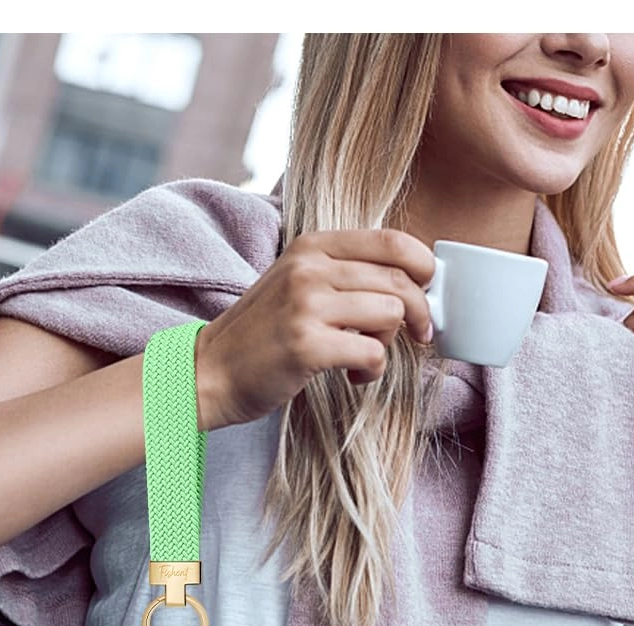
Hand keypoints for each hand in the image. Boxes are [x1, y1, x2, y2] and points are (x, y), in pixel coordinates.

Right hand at [193, 229, 436, 430]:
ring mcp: (306, 307)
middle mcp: (309, 270)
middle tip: (418, 334)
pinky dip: (372, 370)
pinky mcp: (307, 346)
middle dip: (419, 312)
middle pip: (399, 280)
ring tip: (366, 358)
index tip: (427, 289)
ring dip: (390, 343)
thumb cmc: (257, 337)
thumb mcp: (293, 284)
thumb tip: (407, 280)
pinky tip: (353, 377)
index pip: (391, 240)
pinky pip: (372, 352)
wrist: (207, 374)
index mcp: (311, 247)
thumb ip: (339, 273)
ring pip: (390, 314)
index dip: (422, 265)